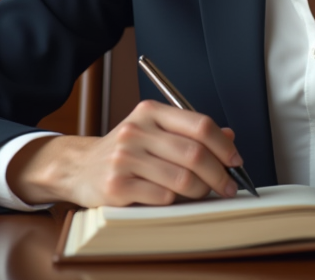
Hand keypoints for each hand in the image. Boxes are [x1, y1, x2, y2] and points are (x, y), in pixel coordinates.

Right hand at [6, 100, 243, 207]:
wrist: (79, 167)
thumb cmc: (125, 150)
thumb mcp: (154, 131)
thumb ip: (190, 133)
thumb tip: (229, 138)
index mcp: (150, 112)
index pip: (199, 125)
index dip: (223, 146)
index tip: (235, 161)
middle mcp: (136, 131)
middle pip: (194, 153)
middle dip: (219, 174)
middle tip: (227, 186)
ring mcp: (124, 158)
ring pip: (182, 179)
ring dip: (200, 191)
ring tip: (202, 193)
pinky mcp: (116, 186)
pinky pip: (162, 197)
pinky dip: (175, 201)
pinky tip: (172, 198)